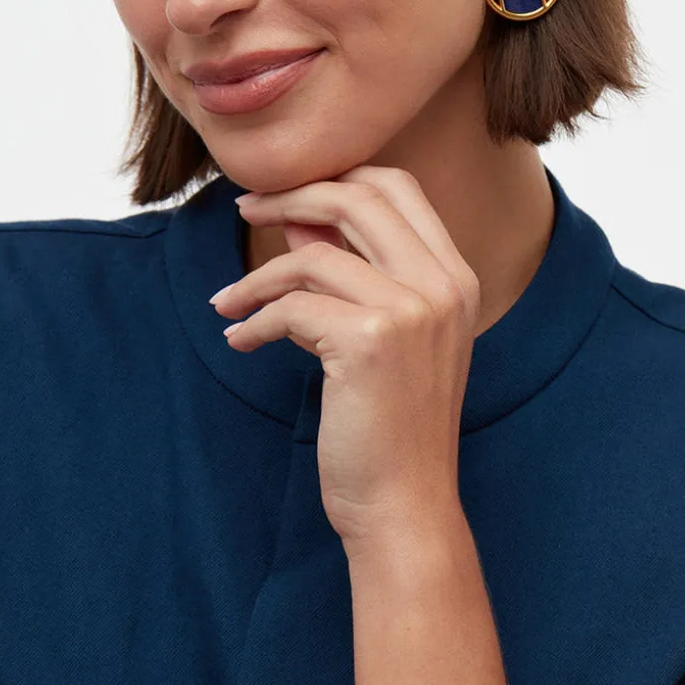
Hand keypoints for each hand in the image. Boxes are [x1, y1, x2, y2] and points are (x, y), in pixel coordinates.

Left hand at [211, 166, 480, 548]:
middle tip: (243, 211)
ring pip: (312, 255)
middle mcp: (444, 286)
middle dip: (289, 196)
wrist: (405, 505)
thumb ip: (352, 276)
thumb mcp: (381, 343)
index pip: (397, 187)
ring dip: (257, 277)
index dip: (334, 179)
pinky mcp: (372, 341)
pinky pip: (293, 306)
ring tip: (228, 304)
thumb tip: (298, 223)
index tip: (285, 198)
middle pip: (358, 197)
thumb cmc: (391, 430)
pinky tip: (240, 341)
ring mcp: (413, 310)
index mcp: (455, 280)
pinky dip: (255, 321)